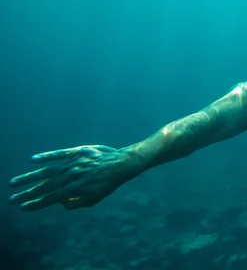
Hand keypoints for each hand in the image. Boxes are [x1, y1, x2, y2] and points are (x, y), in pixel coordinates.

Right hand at [9, 145, 138, 210]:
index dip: (35, 204)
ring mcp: (74, 163)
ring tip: (14, 183)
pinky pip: (60, 154)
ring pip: (48, 171)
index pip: (50, 198)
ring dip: (30, 177)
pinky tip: (34, 159)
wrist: (122, 164)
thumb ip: (76, 203)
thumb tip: (60, 204)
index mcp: (75, 189)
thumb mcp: (94, 199)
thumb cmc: (108, 183)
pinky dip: (47, 156)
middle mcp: (72, 176)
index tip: (22, 207)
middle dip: (27, 194)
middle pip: (45, 186)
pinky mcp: (78, 151)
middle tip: (11, 199)